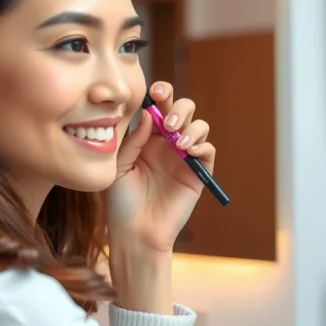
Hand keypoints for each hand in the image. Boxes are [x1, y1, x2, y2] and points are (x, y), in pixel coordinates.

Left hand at [104, 81, 214, 252]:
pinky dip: (202, 145)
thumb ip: (133, 139)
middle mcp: (168, 142)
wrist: (135, 232)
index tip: (156, 93)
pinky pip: (208, 151)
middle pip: (183, 109)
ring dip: (191, 127)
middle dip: (179, 108)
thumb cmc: (121, 201)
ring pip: (199, 126)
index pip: (159, 106)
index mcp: (147, 136)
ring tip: (178, 142)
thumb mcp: (118, 166)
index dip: (162, 93)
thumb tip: (148, 113)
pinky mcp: (198, 173)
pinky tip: (189, 151)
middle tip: (167, 124)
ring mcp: (184, 157)